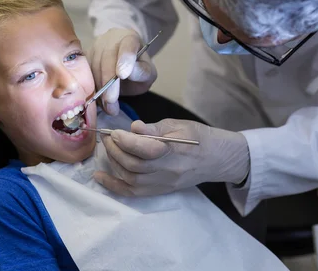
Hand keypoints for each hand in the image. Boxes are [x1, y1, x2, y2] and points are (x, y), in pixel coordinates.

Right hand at [89, 28, 156, 114]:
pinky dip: (91, 89)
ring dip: (100, 89)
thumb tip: (130, 72)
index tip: (122, 74)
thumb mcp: (147, 72)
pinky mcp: (84, 57)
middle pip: (107, 58)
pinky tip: (99, 101)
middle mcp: (111, 38)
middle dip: (108, 82)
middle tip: (112, 101)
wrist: (123, 64)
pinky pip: (84, 73)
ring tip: (109, 107)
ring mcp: (95, 46)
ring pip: (94, 67)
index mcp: (130, 38)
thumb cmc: (137, 68)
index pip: (128, 44)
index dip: (125, 58)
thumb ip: (143, 72)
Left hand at [94, 118, 249, 195]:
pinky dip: (115, 186)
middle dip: (115, 151)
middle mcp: (169, 170)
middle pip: (134, 165)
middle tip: (108, 138)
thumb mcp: (178, 125)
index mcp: (175, 150)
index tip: (114, 132)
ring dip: (114, 164)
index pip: (145, 149)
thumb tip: (133, 128)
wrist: (216, 158)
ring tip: (108, 150)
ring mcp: (165, 183)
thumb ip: (153, 129)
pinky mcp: (161, 191)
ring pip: (131, 179)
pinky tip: (101, 177)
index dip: (125, 141)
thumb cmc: (198, 137)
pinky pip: (134, 193)